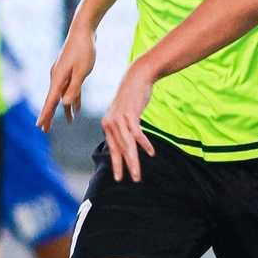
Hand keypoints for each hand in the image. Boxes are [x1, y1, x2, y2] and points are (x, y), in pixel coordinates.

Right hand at [39, 31, 94, 129]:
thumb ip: (74, 88)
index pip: (50, 100)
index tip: (39, 126)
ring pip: (62, 95)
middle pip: (53, 100)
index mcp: (58, 78)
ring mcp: (62, 73)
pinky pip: (70, 88)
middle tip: (45, 130)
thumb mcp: (82, 71)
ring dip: (65, 108)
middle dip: (50, 115)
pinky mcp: (69, 70)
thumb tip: (64, 104)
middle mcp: (57, 77)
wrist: (83, 30)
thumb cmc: (84, 49)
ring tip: (69, 121)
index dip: (45, 114)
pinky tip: (77, 107)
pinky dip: (73, 97)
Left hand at [101, 62, 159, 182]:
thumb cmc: (131, 97)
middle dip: (125, 167)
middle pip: (119, 150)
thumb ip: (122, 127)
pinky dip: (144, 144)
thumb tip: (126, 141)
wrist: (136, 77)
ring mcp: (119, 119)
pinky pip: (137, 134)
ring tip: (138, 174)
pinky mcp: (129, 115)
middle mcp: (110, 123)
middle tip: (132, 180)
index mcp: (107, 125)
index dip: (116, 164)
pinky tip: (150, 153)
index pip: (112, 149)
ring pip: (127, 145)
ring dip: (133, 161)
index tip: (119, 178)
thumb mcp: (123, 114)